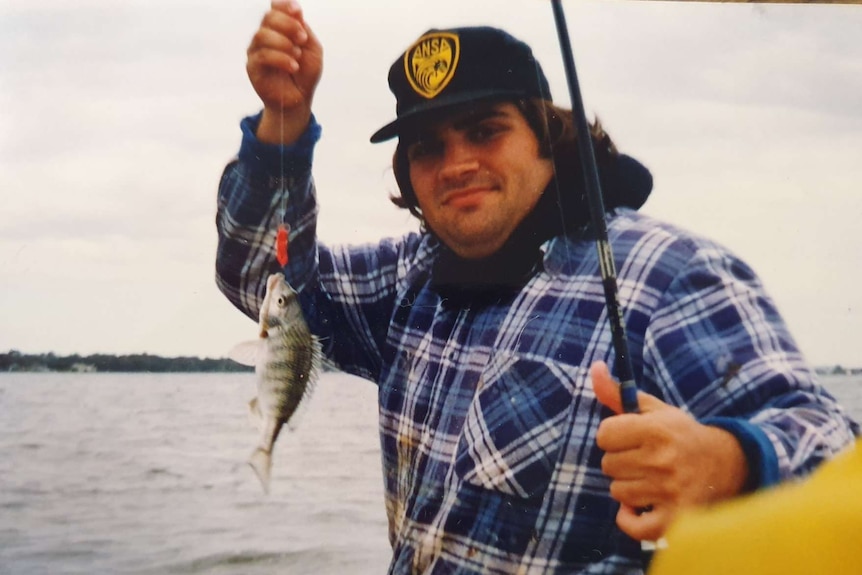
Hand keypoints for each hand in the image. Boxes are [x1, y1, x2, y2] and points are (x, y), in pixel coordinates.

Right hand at [247, 0, 322, 143]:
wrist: (299, 99)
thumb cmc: (305, 74)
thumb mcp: (312, 50)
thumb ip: (304, 30)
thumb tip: (296, 11)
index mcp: (280, 29)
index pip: (275, 8)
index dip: (284, 5)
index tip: (297, 11)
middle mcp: (265, 36)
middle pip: (268, 17)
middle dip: (288, 25)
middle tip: (303, 39)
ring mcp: (256, 50)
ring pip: (262, 35)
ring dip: (284, 43)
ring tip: (297, 55)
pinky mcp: (252, 67)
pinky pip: (262, 56)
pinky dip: (281, 59)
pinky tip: (293, 66)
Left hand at [591, 361, 748, 540]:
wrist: (726, 464)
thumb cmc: (680, 434)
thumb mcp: (653, 409)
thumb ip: (618, 393)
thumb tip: (594, 367)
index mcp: (657, 430)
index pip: (604, 434)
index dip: (612, 435)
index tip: (628, 437)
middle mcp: (662, 460)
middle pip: (608, 464)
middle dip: (620, 461)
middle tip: (643, 459)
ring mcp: (669, 491)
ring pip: (617, 492)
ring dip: (627, 487)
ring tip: (649, 479)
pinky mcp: (675, 519)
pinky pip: (632, 525)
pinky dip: (630, 518)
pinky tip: (641, 506)